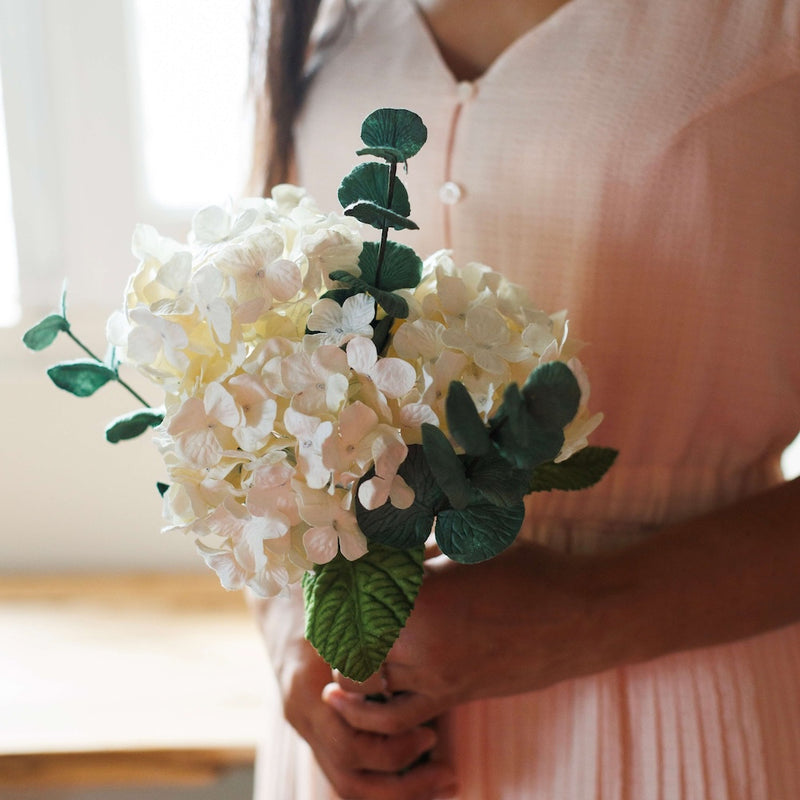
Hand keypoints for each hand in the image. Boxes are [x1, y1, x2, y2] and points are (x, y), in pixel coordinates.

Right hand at [251, 587, 458, 798]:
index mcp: (309, 686)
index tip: (433, 733)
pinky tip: (419, 771)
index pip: (351, 747)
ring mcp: (305, 724)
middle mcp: (303, 713)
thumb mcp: (345, 598)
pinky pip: (345, 768)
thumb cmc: (318, 589)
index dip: (395, 749)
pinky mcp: (315, 726)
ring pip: (346, 782)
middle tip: (449, 772)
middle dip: (403, 786)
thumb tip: (428, 585)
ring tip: (443, 779)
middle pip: (349, 778)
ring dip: (397, 791)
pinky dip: (382, 778)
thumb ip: (378, 613)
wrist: (276, 593)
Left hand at [327, 476, 799, 739]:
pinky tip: (345, 696)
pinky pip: (395, 718)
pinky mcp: (451, 697)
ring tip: (341, 634)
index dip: (331, 577)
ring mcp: (435, 679)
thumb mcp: (463, 545)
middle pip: (348, 638)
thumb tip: (374, 543)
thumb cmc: (526, 569)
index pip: (351, 593)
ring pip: (362, 679)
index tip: (325, 562)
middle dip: (333, 616)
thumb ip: (413, 551)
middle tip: (330, 595)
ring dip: (346, 657)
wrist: (582, 616)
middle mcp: (420, 645)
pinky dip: (365, 710)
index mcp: (421, 597)